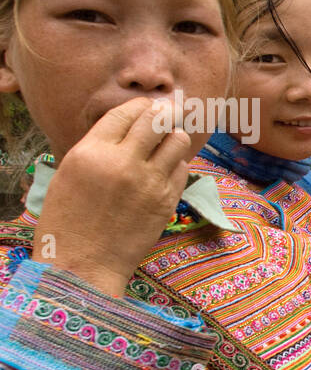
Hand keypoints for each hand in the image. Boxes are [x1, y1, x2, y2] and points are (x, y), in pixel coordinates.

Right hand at [33, 97, 191, 296]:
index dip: (140, 105)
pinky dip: (176, 165)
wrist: (83, 264)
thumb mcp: (70, 172)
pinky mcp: (167, 202)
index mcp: (92, 152)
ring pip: (178, 141)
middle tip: (169, 111)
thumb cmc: (68, 219)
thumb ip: (98, 146)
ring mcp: (149, 182)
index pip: (125, 112)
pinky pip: (182, 169)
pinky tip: (166, 170)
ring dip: (174, 138)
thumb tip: (128, 126)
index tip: (147, 106)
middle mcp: (123, 162)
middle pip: (157, 119)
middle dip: (165, 112)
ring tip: (167, 144)